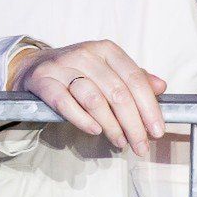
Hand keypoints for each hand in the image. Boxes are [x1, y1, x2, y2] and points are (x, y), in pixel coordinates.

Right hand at [10, 39, 167, 157]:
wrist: (35, 66)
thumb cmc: (78, 71)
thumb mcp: (108, 69)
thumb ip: (134, 78)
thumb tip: (161, 86)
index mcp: (106, 50)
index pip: (134, 78)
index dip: (149, 107)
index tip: (157, 131)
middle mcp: (86, 54)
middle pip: (117, 92)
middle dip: (133, 124)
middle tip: (141, 146)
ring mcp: (63, 66)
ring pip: (94, 99)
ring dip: (111, 126)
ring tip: (120, 142)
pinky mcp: (44, 80)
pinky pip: (65, 102)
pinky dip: (82, 119)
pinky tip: (95, 131)